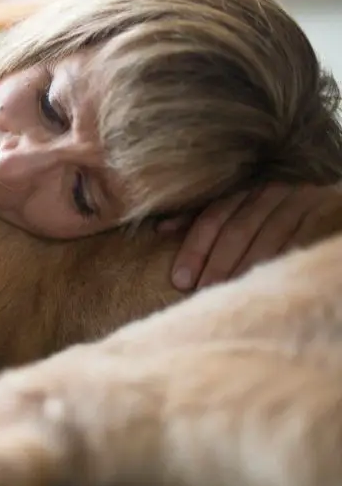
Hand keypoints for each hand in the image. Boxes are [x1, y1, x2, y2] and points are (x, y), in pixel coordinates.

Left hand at [161, 183, 334, 291]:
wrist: (332, 209)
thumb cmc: (276, 216)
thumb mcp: (242, 211)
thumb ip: (206, 221)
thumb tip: (161, 229)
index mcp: (247, 191)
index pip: (213, 217)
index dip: (194, 249)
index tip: (180, 280)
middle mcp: (272, 192)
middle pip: (236, 229)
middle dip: (216, 263)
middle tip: (201, 292)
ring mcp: (301, 202)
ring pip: (266, 238)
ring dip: (243, 268)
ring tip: (227, 294)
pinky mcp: (326, 214)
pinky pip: (299, 242)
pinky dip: (280, 262)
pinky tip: (266, 283)